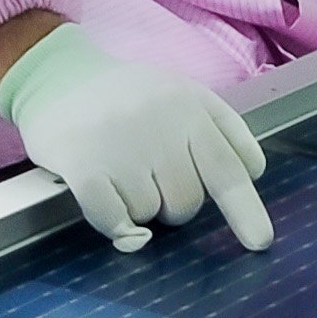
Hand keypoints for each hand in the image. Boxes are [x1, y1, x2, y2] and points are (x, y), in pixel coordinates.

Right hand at [0, 23, 271, 253]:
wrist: (56, 76)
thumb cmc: (128, 95)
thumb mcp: (185, 93)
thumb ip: (225, 130)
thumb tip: (254, 173)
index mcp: (189, 108)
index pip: (227, 168)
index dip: (246, 210)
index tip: (260, 241)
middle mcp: (159, 125)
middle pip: (186, 204)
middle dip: (171, 203)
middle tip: (147, 172)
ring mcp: (120, 146)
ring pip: (148, 216)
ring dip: (136, 206)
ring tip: (118, 168)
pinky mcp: (82, 164)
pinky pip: (112, 220)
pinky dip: (112, 221)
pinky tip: (103, 195)